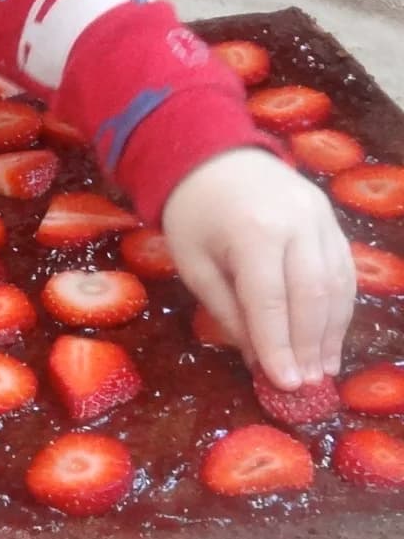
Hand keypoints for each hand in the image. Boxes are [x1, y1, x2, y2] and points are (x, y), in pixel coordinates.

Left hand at [162, 148, 355, 390]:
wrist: (212, 154)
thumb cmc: (194, 212)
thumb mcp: (193, 263)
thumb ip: (226, 311)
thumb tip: (259, 362)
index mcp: (252, 229)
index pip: (270, 298)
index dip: (278, 345)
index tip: (284, 384)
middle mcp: (295, 220)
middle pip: (311, 294)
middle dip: (309, 345)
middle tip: (306, 385)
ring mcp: (319, 215)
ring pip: (337, 284)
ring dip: (332, 333)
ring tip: (322, 370)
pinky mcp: (330, 216)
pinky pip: (344, 268)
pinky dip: (341, 307)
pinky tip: (331, 336)